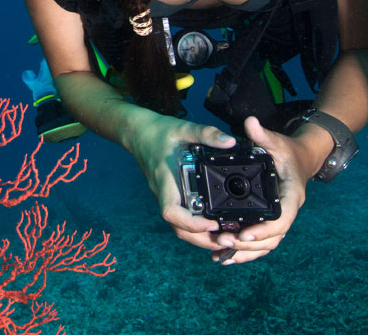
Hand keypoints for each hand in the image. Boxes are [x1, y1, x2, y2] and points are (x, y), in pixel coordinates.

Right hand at [127, 112, 237, 253]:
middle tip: (228, 240)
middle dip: (201, 239)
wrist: (137, 133)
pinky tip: (214, 225)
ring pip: (180, 227)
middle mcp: (165, 193)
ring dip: (200, 237)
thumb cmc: (159, 132)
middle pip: (178, 228)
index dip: (191, 223)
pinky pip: (182, 218)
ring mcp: (166, 197)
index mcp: (166, 180)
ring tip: (225, 236)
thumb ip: (207, 134)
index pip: (172, 212)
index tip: (212, 223)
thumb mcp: (184, 128)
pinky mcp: (170, 196)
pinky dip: (196, 227)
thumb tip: (229, 141)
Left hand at [209, 116, 315, 264]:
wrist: (300, 160)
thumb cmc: (288, 152)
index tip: (243, 234)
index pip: (281, 219)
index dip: (263, 230)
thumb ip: (262, 135)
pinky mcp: (270, 223)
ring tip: (220, 254)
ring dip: (244, 253)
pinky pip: (261, 244)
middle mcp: (287, 212)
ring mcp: (280, 219)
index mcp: (291, 196)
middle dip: (247, 245)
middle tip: (223, 241)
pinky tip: (225, 257)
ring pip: (266, 246)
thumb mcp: (276, 142)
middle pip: (271, 239)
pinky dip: (245, 253)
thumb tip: (249, 122)